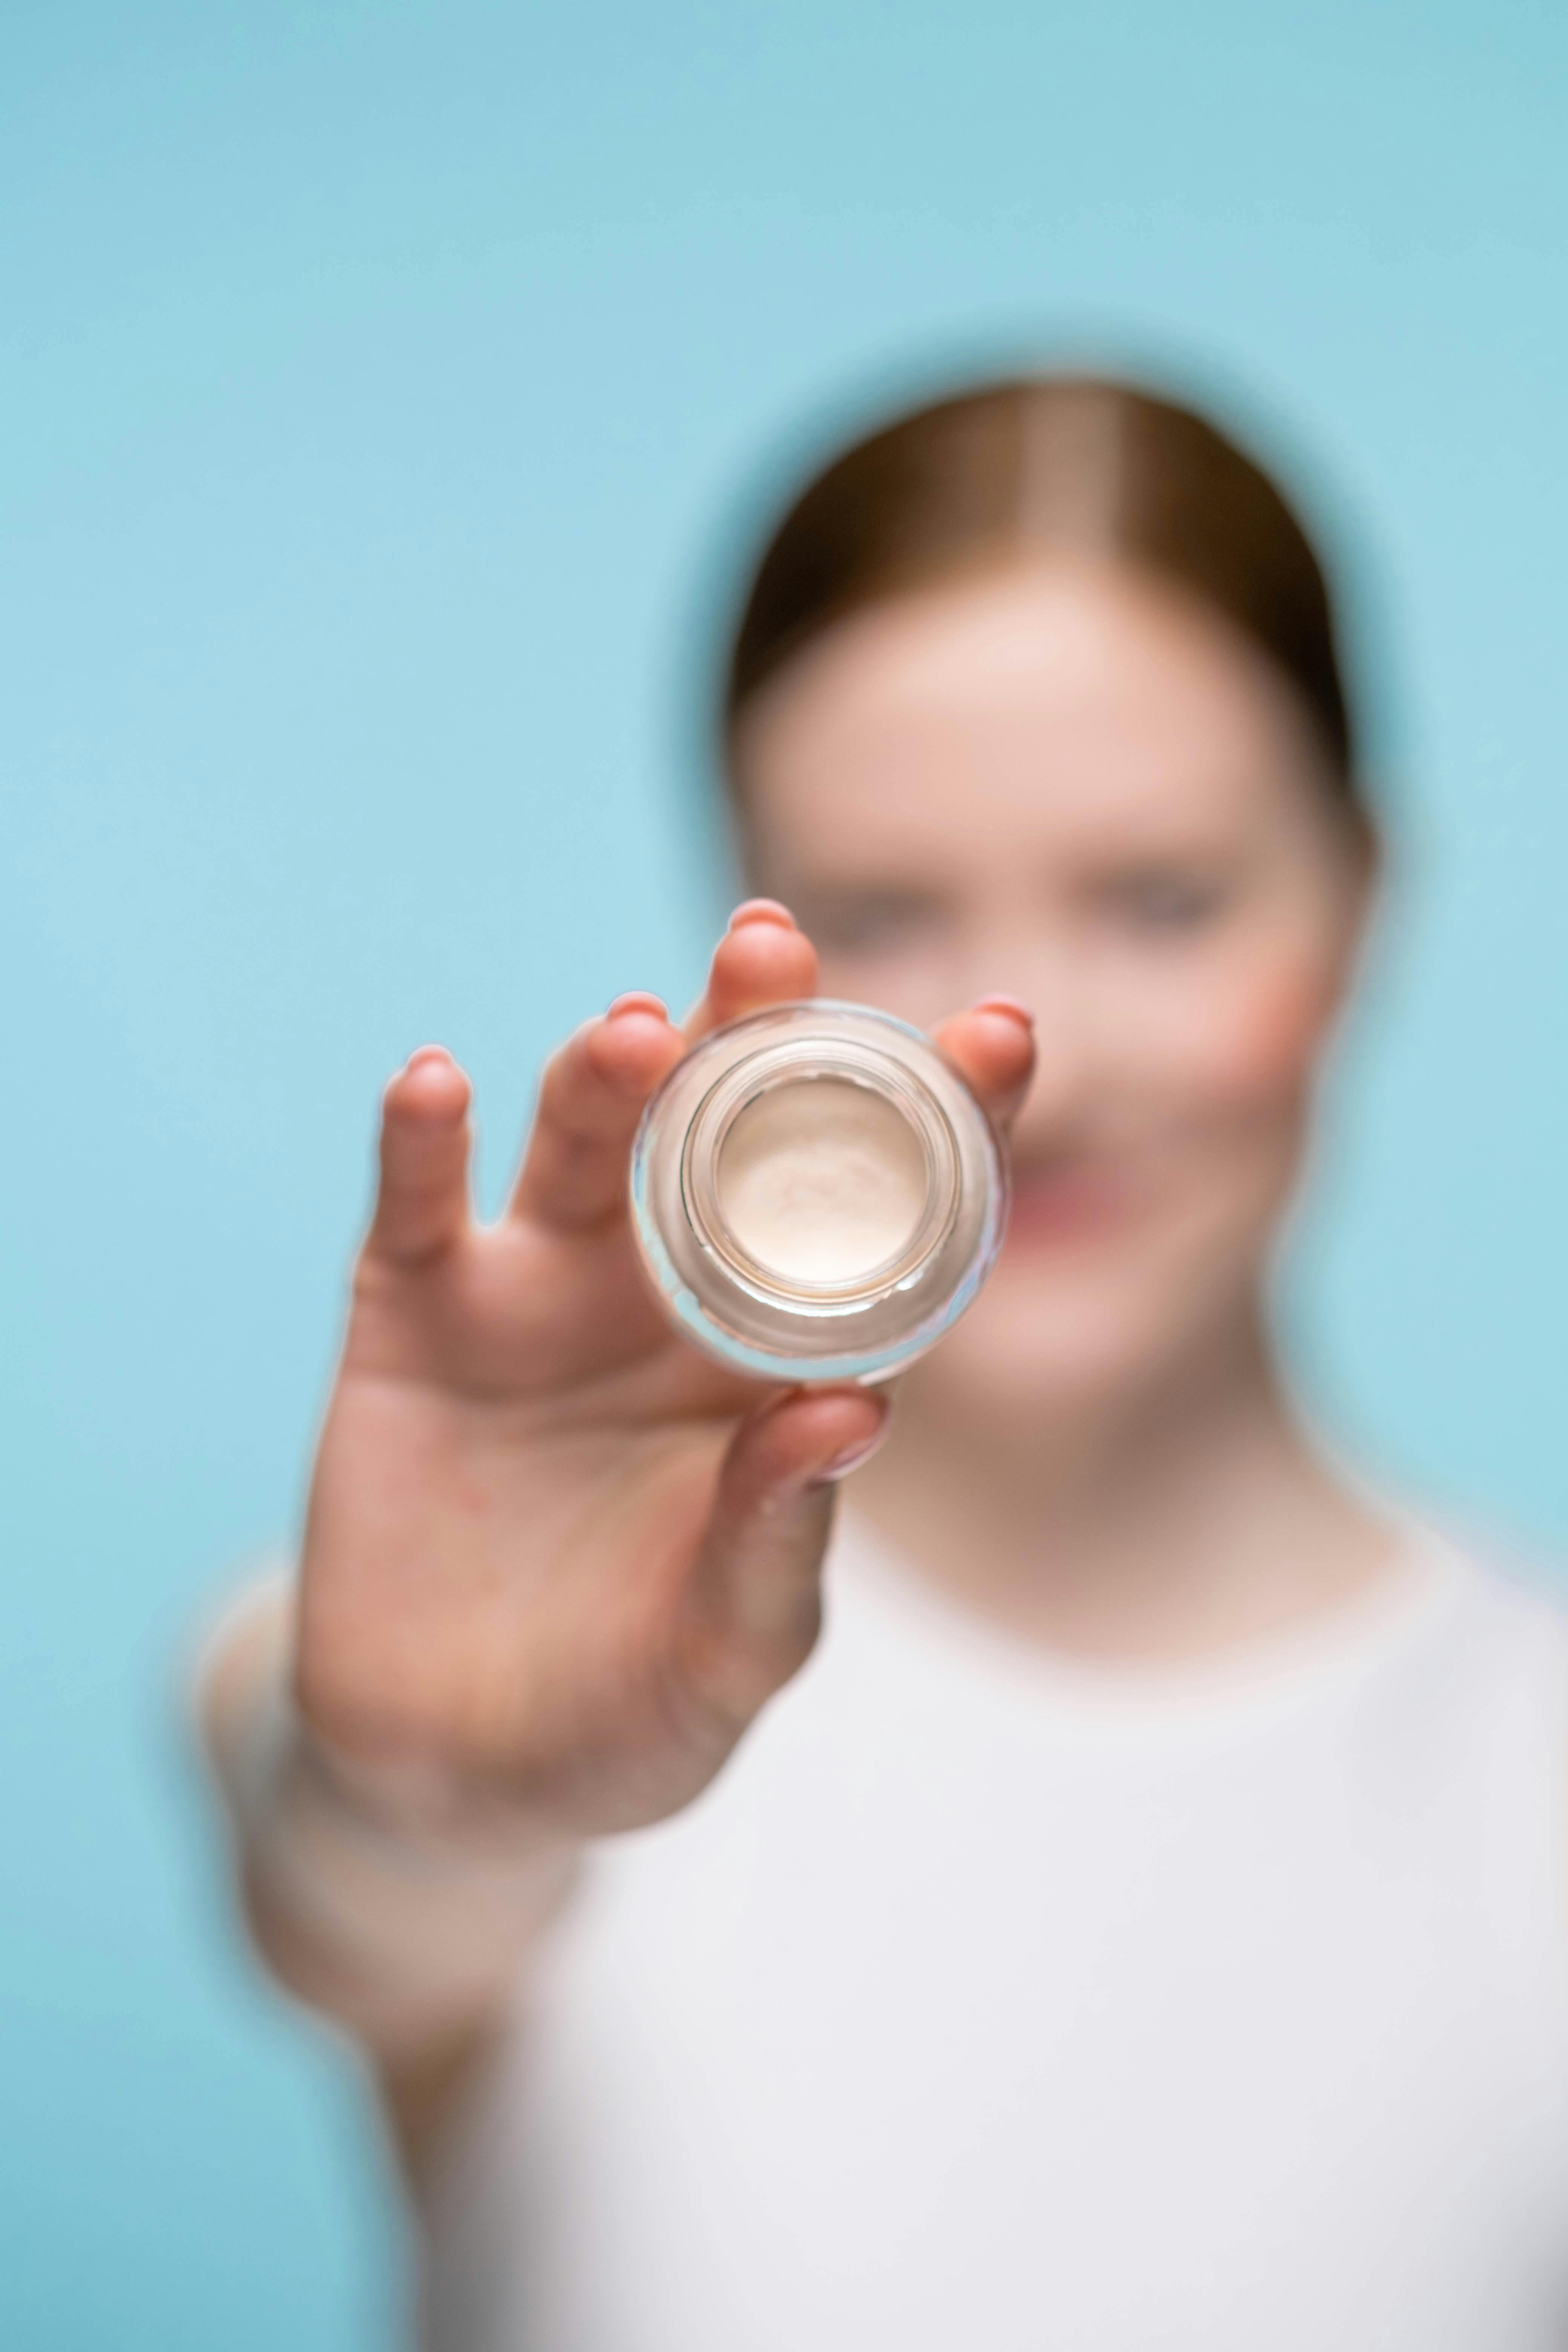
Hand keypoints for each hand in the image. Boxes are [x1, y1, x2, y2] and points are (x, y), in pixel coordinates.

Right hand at [294, 902, 1033, 1843]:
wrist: (461, 1770)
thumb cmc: (629, 1706)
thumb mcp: (728, 1649)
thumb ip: (782, 1539)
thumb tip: (854, 1415)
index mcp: (776, 1359)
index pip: (877, 1220)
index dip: (942, 1125)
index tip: (1005, 1029)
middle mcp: (666, 1295)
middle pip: (721, 1137)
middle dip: (751, 1039)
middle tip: (778, 943)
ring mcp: (536, 1297)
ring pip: (580, 1148)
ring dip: (602, 1079)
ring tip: (635, 1031)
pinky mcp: (414, 1321)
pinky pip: (415, 1210)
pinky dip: (419, 1145)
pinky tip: (437, 1084)